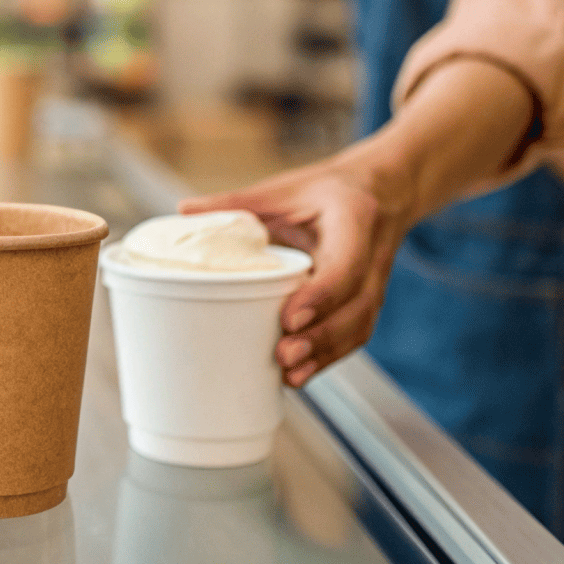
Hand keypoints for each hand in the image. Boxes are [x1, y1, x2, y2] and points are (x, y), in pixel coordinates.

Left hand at [178, 156, 414, 386]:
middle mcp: (372, 253)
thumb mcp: (284, 189)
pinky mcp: (367, 300)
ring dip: (325, 354)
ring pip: (359, 325)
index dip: (321, 295)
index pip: (346, 264)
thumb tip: (183, 211)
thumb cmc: (323, 191)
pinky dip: (329, 357)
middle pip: (356, 305)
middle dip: (321, 336)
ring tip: (289, 374)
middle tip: (283, 355)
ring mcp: (374, 281)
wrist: (379, 190)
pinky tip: (300, 375)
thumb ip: (238, 203)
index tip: (289, 318)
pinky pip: (355, 334)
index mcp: (354, 217)